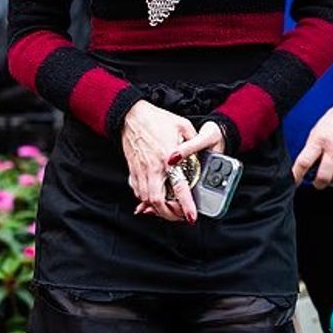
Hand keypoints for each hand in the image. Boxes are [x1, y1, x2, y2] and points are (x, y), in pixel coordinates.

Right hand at [122, 100, 196, 222]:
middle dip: (168, 214)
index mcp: (168, 158)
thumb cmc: (156, 119)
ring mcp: (140, 170)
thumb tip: (202, 152)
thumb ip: (193, 141)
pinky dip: (144, 199)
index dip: (186, 206)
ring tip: (168, 209)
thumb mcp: (182, 125)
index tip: (191, 217)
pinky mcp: (132, 169)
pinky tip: (152, 199)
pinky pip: (137, 191)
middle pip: (157, 202)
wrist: (131, 115)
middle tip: (179, 216)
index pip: (179, 188)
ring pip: (145, 199)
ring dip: (157, 208)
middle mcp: (153, 168)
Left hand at [291, 99, 332, 185]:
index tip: (295, 181)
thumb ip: (313, 146)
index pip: (304, 162)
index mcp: (320, 139)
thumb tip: (308, 165)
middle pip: (323, 177)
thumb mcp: (319, 128)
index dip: (297, 176)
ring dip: (332, 182)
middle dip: (318, 184)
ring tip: (331, 178)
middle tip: (317, 183)